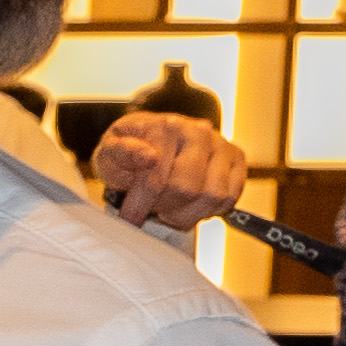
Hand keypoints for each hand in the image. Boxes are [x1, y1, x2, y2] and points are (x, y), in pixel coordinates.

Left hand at [89, 111, 244, 234]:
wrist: (151, 139)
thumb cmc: (128, 151)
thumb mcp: (109, 151)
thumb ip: (120, 153)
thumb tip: (147, 157)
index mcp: (165, 127)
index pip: (157, 176)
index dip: (141, 203)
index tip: (130, 218)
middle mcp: (198, 131)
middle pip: (187, 189)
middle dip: (164, 207)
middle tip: (152, 209)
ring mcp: (220, 144)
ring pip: (212, 196)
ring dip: (186, 212)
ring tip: (169, 208)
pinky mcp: (236, 158)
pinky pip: (230, 197)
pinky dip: (208, 209)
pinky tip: (188, 204)